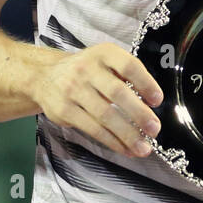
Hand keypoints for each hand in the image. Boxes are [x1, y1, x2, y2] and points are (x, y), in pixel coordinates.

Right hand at [32, 43, 162, 157]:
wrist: (45, 76)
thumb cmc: (87, 71)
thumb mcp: (105, 62)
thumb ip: (126, 75)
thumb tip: (152, 102)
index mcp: (104, 53)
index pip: (129, 66)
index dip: (146, 83)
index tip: (157, 100)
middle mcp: (87, 69)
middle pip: (118, 93)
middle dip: (139, 114)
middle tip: (154, 129)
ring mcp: (73, 90)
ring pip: (105, 116)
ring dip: (127, 135)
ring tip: (143, 147)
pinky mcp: (64, 111)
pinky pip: (92, 129)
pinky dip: (112, 141)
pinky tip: (125, 148)